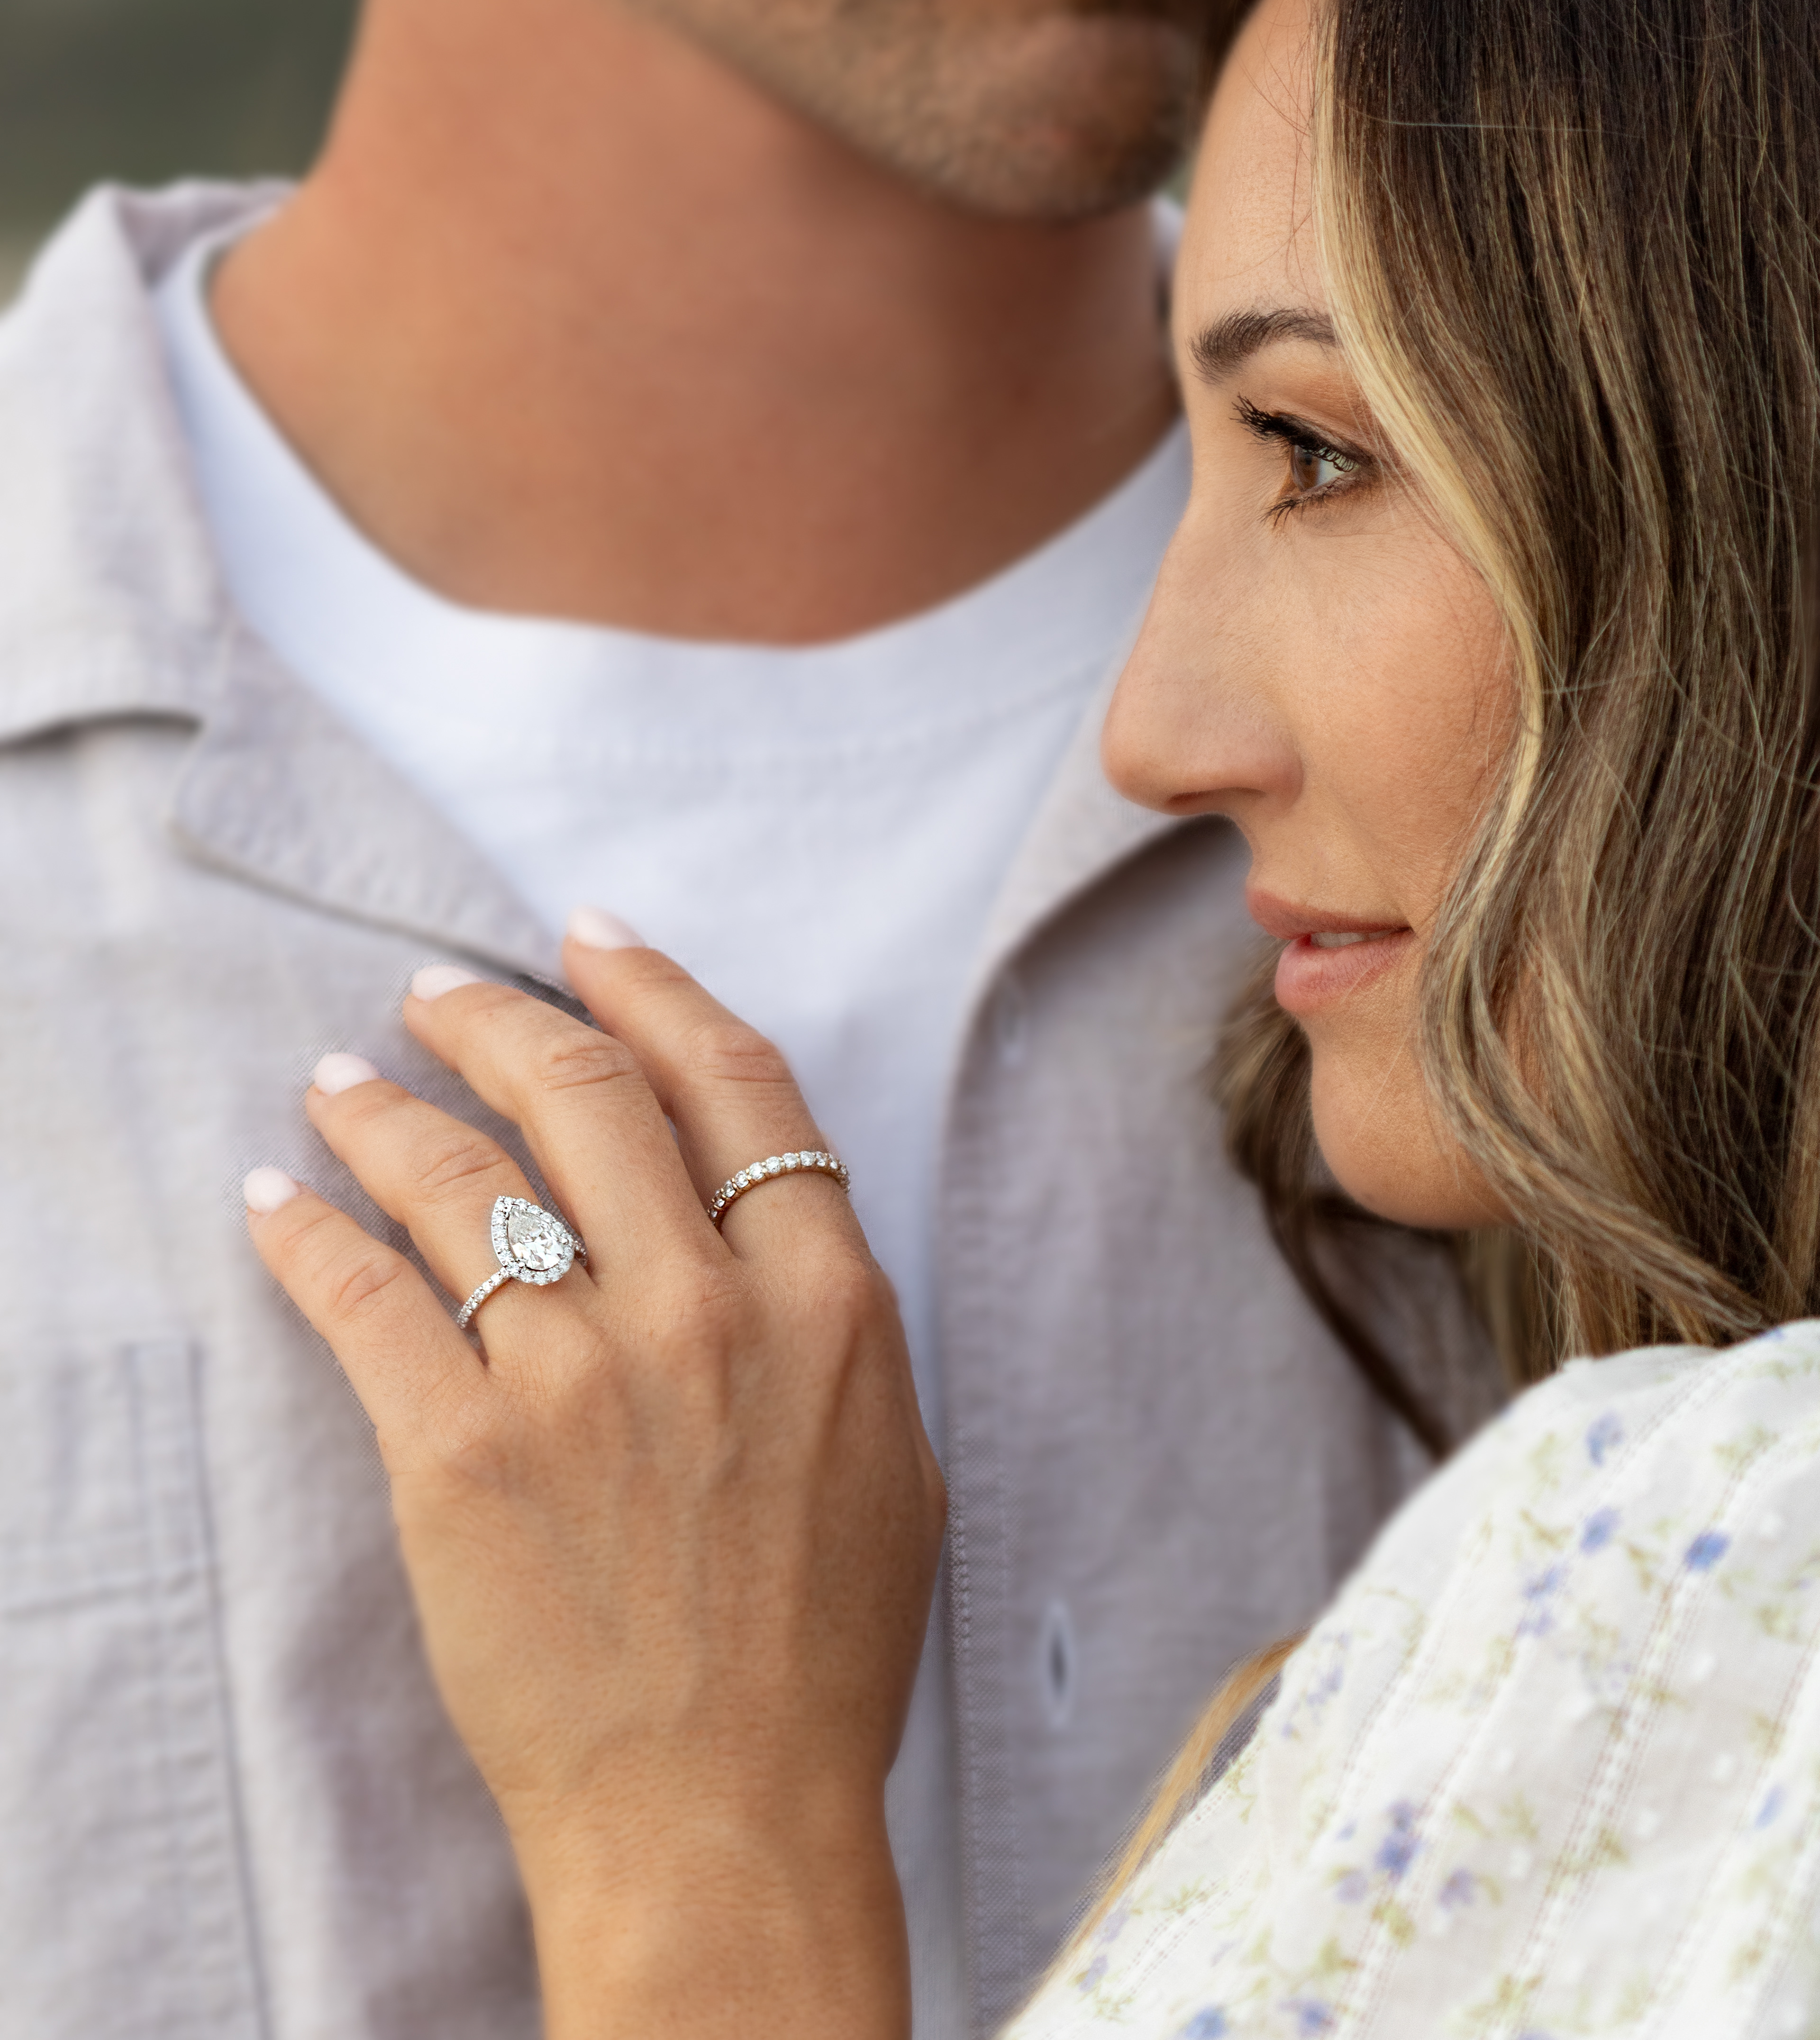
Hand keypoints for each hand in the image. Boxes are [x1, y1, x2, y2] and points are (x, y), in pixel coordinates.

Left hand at [245, 937, 944, 2039]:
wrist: (723, 1815)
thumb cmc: (818, 1651)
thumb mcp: (893, 1458)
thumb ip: (838, 1321)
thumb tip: (771, 1225)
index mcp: (823, 1301)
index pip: (732, 1082)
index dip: (653, 988)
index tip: (589, 940)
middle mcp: (705, 1312)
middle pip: (587, 1094)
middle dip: (499, 1018)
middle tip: (437, 994)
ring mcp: (580, 1379)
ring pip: (459, 1179)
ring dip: (383, 1109)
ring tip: (340, 1082)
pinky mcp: (461, 1455)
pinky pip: (363, 1298)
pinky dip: (305, 1231)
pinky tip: (275, 1197)